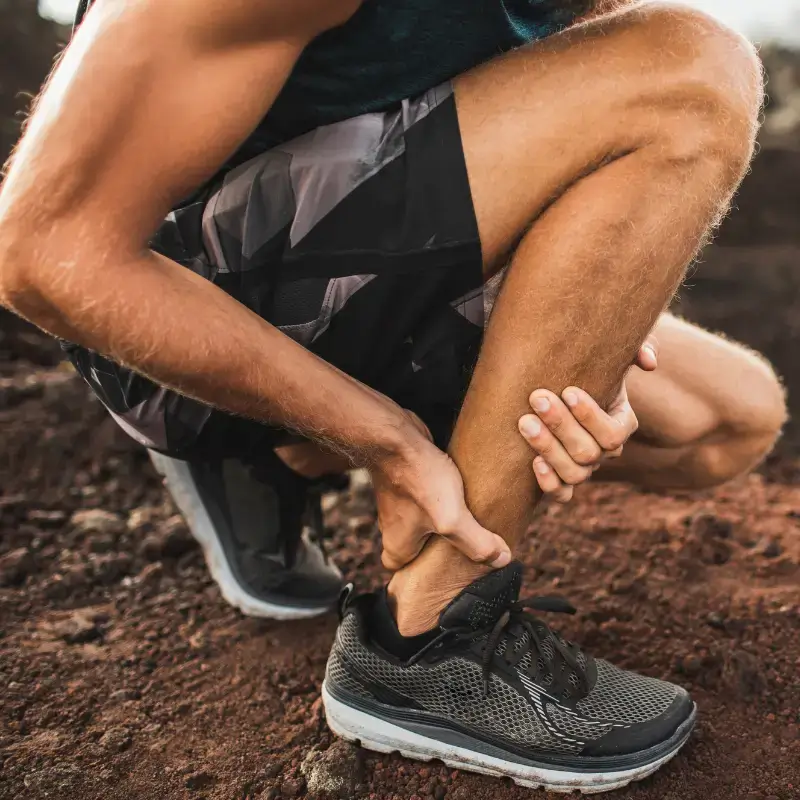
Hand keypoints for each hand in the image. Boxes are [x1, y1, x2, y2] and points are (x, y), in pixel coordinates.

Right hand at [371, 412, 511, 571]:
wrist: (396, 436)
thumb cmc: (417, 477)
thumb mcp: (452, 518)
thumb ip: (477, 543)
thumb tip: (502, 559)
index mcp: (398, 546)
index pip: (403, 572)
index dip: (423, 573)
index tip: (447, 568)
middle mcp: (393, 526)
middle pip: (416, 545)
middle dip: (439, 544)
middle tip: (465, 541)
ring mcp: (398, 501)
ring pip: (422, 519)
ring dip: (442, 516)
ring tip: (467, 514)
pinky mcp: (407, 479)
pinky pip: (426, 495)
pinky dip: (440, 493)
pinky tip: (459, 487)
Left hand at [517, 335, 657, 503]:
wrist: (550, 388)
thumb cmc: (582, 368)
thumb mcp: (608, 356)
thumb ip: (633, 350)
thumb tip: (649, 362)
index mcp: (621, 423)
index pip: (614, 433)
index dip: (592, 416)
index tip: (568, 390)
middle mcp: (604, 451)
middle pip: (589, 452)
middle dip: (561, 425)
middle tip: (537, 398)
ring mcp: (584, 469)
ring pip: (574, 474)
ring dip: (548, 449)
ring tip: (525, 423)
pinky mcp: (560, 480)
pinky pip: (561, 494)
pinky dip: (549, 483)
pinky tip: (533, 462)